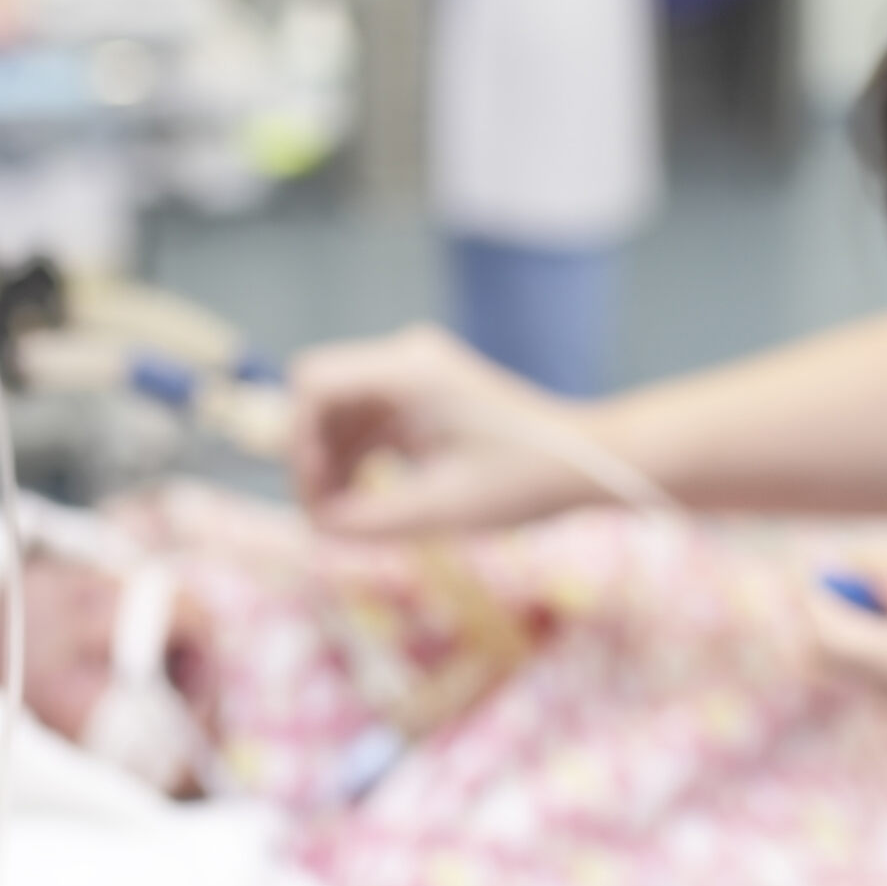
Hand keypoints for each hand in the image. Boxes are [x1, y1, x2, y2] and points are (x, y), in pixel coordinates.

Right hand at [290, 324, 595, 535]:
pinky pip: (370, 418)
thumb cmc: (522, 482)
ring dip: (334, 460)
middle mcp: (406, 358)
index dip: (298, 442)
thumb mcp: (440, 509)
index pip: (313, 383)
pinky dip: (360, 456)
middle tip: (323, 517)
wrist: (587, 462)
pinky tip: (365, 502)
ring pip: (342, 409)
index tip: (314, 498)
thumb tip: (316, 528)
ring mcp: (417, 372)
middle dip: (312, 454)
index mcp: (407, 370)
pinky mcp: (427, 391)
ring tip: (343, 520)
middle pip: (321, 394)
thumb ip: (368, 520)